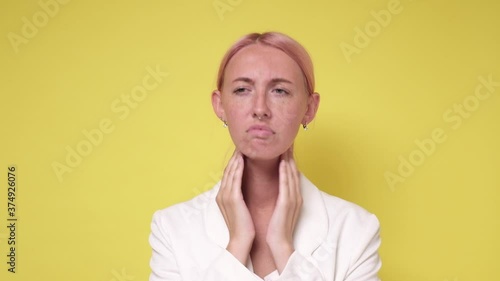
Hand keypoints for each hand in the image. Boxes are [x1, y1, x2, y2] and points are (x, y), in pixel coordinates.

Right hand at [216, 150, 254, 264]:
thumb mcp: (240, 208)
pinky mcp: (232, 198)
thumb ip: (240, 196)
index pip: (229, 173)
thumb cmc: (244, 226)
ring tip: (243, 145)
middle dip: (235, 155)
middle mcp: (222, 193)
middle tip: (242, 141)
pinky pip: (235, 179)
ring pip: (230, 171)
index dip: (235, 160)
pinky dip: (238, 167)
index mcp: (224, 196)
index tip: (242, 149)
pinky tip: (242, 158)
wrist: (241, 241)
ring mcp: (226, 195)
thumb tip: (246, 186)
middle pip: (228, 169)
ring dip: (237, 157)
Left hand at [266, 147, 302, 272]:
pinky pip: (287, 185)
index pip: (291, 172)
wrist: (278, 244)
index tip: (285, 144)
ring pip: (291, 174)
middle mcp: (295, 194)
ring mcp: (293, 198)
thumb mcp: (280, 207)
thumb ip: (280, 195)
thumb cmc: (276, 227)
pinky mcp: (287, 204)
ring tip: (286, 144)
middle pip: (293, 169)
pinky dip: (285, 173)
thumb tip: (275, 183)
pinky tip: (283, 163)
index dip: (289, 157)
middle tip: (288, 138)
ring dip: (289, 158)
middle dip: (291, 153)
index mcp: (292, 195)